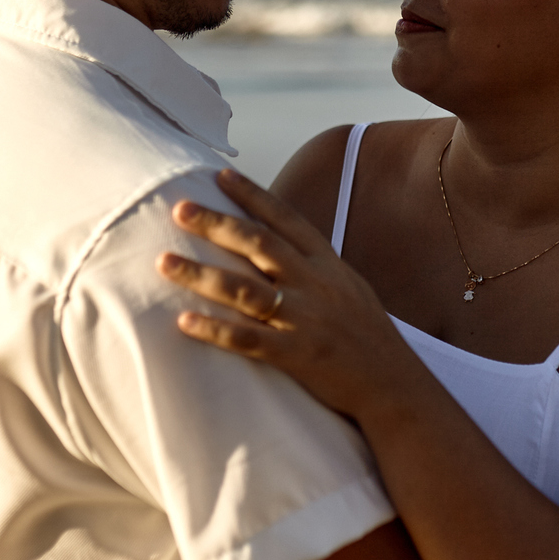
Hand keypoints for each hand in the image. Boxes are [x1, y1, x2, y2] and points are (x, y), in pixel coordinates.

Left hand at [157, 169, 418, 420]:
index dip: (253, 195)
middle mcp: (315, 285)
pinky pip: (248, 340)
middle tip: (180, 208)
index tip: (221, 175)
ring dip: (201, 274)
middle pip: (259, 245)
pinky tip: (184, 321)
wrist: (394, 384)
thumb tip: (273, 240)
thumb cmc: (366, 334)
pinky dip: (215, 329)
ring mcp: (305, 320)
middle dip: (217, 224)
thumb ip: (311, 264)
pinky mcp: (297, 356)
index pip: (285, 219)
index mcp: (327, 264)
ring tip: (164, 262)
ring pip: (245, 290)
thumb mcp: (346, 286)